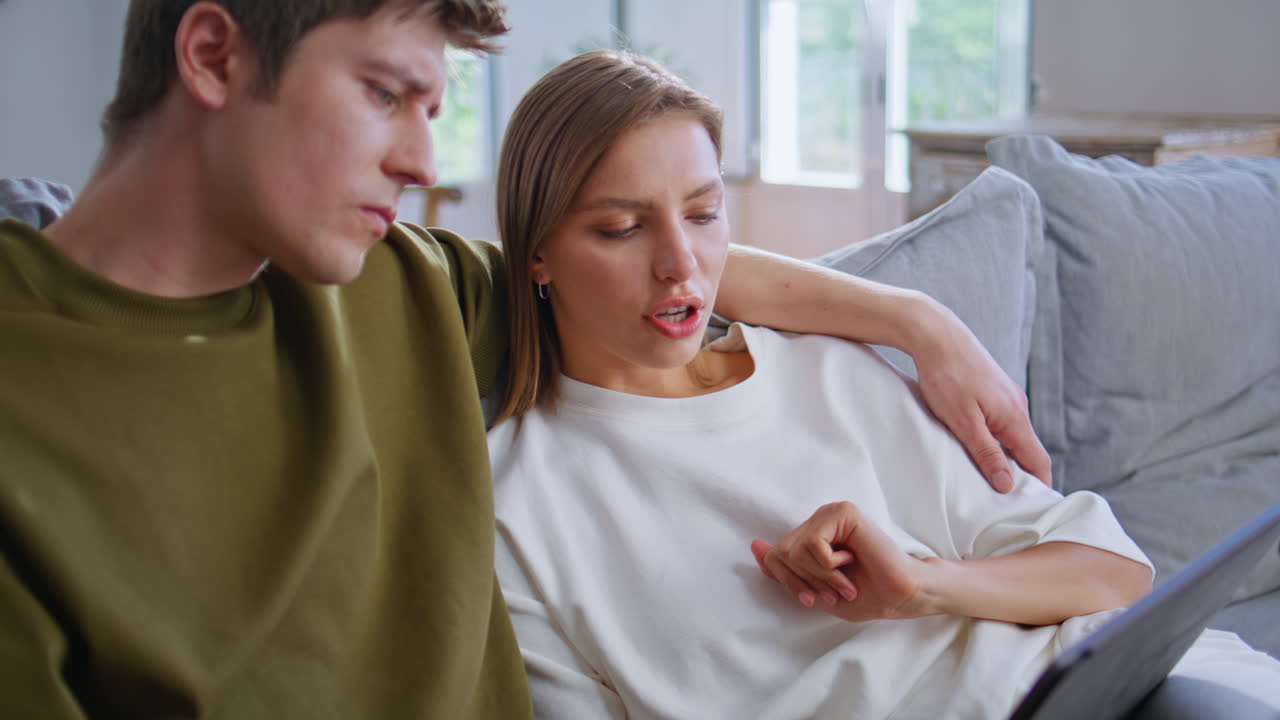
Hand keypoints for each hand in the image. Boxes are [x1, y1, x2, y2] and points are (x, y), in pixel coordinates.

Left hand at [751, 502, 932, 622]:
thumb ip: (785, 569)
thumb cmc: (864, 595)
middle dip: (803, 582)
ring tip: (844, 579)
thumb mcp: (814, 588)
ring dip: (820, 575)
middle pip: (779, 554)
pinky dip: (828, 565)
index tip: (812, 598)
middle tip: (833, 591)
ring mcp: (831, 513)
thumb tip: (755, 546)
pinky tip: (850, 561)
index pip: (773, 556)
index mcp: (811, 534)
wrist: (899, 596)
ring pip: (794, 550)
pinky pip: (813, 544)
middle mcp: (818, 520)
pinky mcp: (844, 513)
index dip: (788, 582)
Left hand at [910, 299, 1051, 491]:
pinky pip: (1000, 422)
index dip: (1039, 486)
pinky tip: (976, 446)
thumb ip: (987, 453)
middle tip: (1005, 502)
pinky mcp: (993, 389)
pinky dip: (995, 439)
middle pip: (1027, 450)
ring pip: (1012, 436)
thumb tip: (1008, 484)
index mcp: (1015, 418)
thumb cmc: (947, 377)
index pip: (1039, 461)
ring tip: (988, 478)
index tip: (1034, 508)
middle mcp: (1018, 407)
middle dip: (1020, 476)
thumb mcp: (963, 422)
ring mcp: (1006, 397)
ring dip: (1005, 457)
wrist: (936, 334)